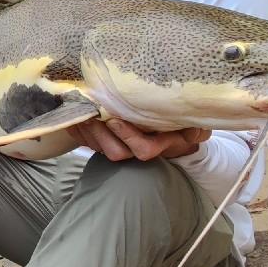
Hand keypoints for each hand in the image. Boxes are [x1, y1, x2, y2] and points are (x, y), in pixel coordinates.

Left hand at [66, 118, 210, 161]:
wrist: (181, 129)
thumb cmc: (186, 120)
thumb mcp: (195, 120)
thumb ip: (193, 122)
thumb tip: (193, 127)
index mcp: (164, 142)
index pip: (144, 149)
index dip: (128, 137)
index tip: (114, 120)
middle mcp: (143, 148)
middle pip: (117, 153)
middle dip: (100, 135)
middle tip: (89, 114)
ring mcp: (126, 148)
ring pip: (102, 149)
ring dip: (88, 133)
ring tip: (78, 114)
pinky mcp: (111, 143)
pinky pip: (92, 144)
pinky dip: (81, 133)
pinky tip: (72, 119)